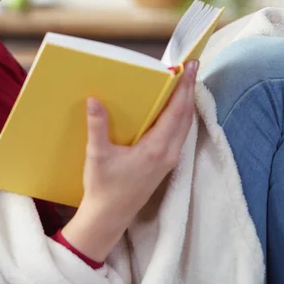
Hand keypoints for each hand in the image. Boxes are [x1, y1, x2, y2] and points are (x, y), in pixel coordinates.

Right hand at [61, 60, 199, 261]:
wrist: (109, 216)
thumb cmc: (103, 187)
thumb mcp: (97, 155)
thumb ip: (97, 126)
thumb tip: (94, 99)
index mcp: (156, 148)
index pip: (176, 111)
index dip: (184, 87)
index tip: (189, 67)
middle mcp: (169, 153)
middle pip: (186, 115)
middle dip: (188, 90)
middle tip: (189, 67)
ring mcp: (169, 160)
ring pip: (184, 125)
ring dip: (185, 102)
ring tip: (183, 82)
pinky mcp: (164, 164)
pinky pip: (178, 133)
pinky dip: (179, 116)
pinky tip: (171, 109)